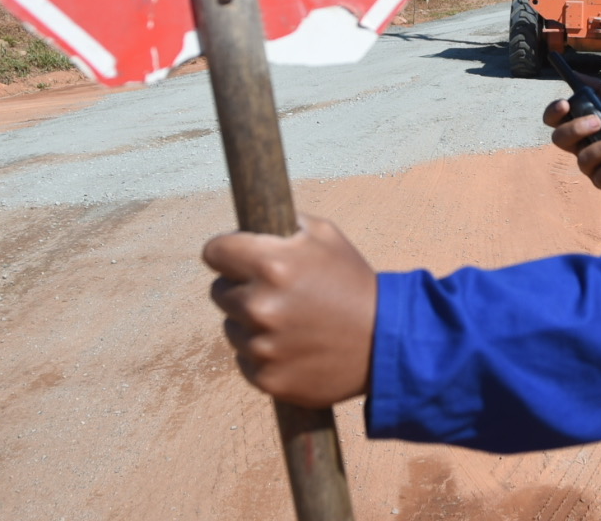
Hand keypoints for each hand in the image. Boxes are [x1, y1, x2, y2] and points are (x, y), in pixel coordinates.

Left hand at [202, 216, 375, 407]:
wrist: (387, 340)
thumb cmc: (353, 282)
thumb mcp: (325, 235)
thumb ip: (281, 224)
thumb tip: (246, 222)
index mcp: (271, 265)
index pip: (214, 251)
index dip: (227, 252)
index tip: (236, 258)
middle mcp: (260, 306)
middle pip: (218, 291)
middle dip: (242, 288)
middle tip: (277, 291)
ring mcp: (262, 346)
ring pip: (232, 327)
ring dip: (251, 323)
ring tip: (292, 320)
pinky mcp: (267, 378)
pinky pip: (245, 359)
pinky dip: (263, 353)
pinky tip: (294, 347)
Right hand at [543, 78, 600, 195]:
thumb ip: (598, 89)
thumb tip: (575, 74)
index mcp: (581, 124)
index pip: (555, 120)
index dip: (553, 112)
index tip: (565, 104)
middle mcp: (581, 145)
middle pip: (559, 139)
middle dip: (576, 128)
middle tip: (598, 121)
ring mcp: (591, 165)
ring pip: (582, 159)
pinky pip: (600, 175)